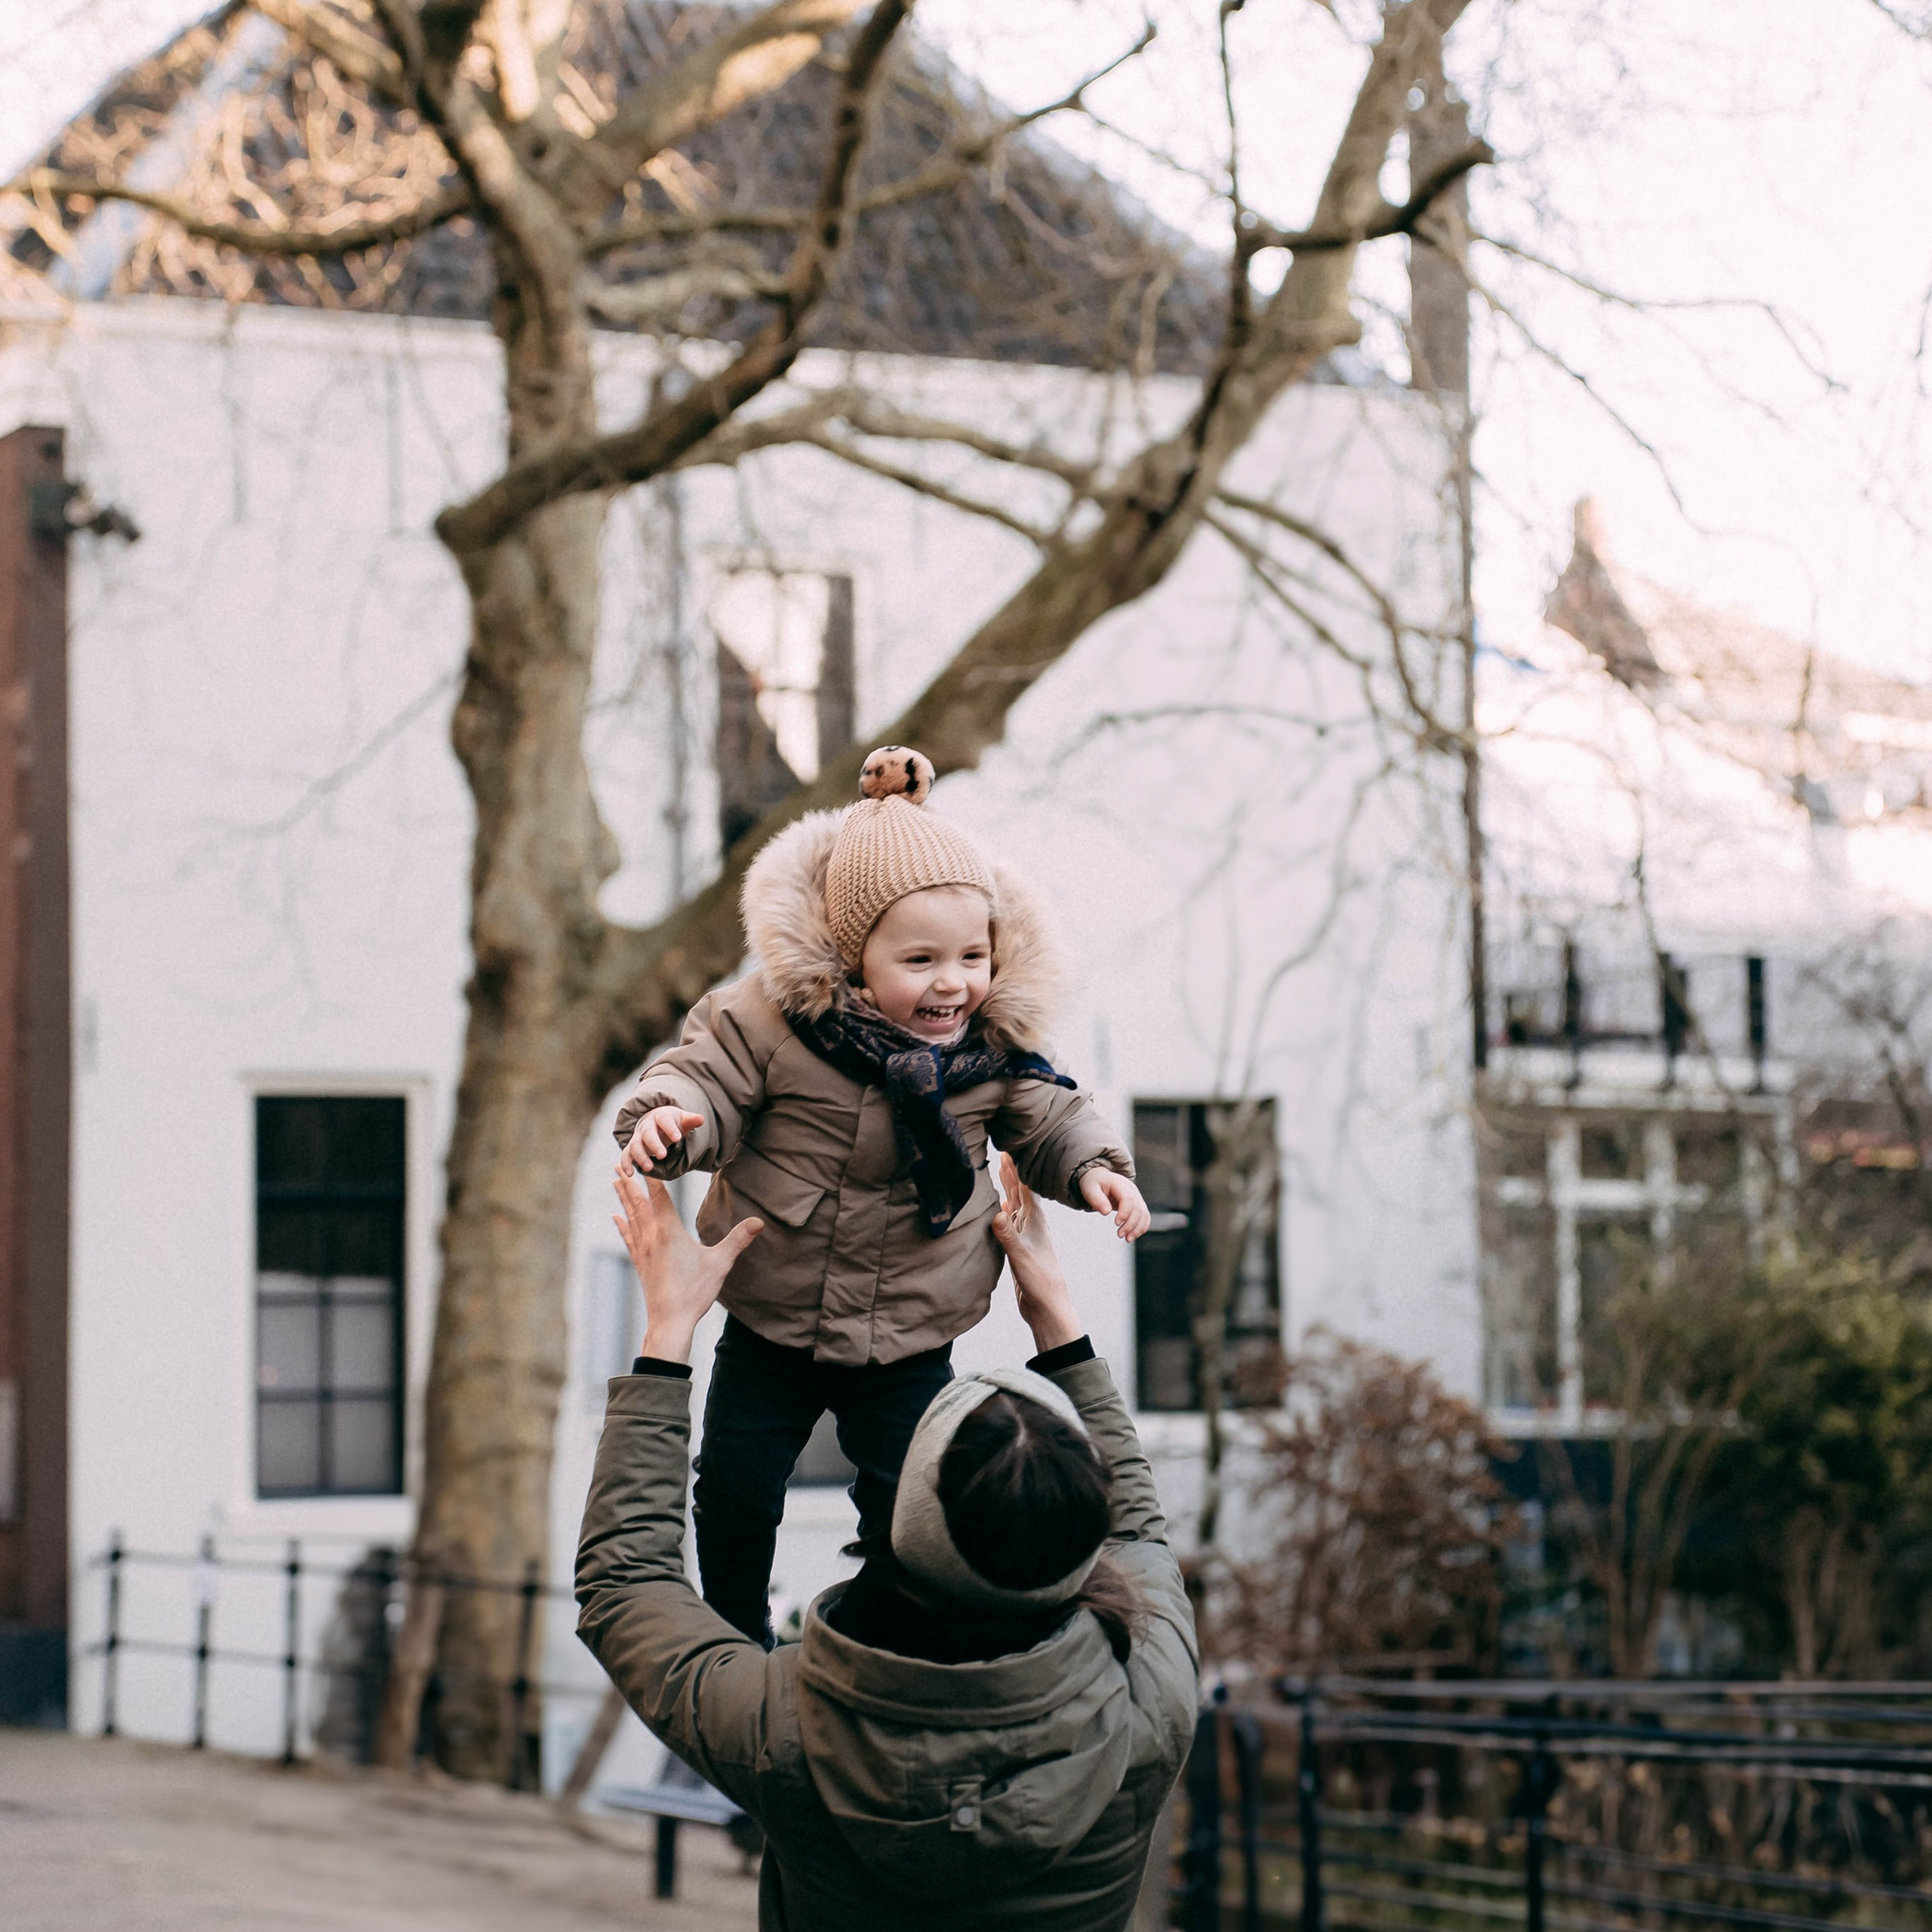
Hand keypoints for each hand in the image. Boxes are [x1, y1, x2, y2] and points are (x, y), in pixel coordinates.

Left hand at [611, 1164, 762, 1363]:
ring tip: (616, 1181)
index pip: (659, 1195)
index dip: (652, 1175)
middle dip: (630, 1181)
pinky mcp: (640, 1264)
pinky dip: (622, 1225)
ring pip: (630, 1217)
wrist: (670, 1322)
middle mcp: (651, 1237)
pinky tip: (616, 1219)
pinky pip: (628, 1238)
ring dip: (623, 1198)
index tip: (645, 1156)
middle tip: (619, 1162)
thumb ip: (738, 1240)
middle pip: (638, 1202)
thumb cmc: (694, 1292)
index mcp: (669, 1231)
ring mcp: (642, 1250)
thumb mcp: (720, 1264)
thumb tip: (759, 1221)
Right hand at [624, 1106, 706, 1173]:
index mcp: (660, 1116)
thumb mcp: (682, 1120)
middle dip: (654, 1144)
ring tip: (649, 1168)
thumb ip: (691, 1120)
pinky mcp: (632, 1147)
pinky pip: (626, 1155)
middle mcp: (647, 1126)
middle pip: (647, 1133)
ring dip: (641, 1156)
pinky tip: (630, 1173)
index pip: (664, 1120)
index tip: (678, 1138)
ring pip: (635, 1145)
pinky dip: (626, 1163)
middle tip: (663, 1155)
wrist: (657, 1121)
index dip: (670, 1129)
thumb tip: (701, 1119)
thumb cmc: (672, 1122)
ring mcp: (638, 1137)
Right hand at [992, 1155, 1081, 1353]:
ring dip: (1008, 1187)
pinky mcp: (1018, 1247)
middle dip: (1011, 1171)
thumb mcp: (1021, 1257)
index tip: (1008, 1149)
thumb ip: (1008, 1236)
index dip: (1015, 1168)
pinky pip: (1009, 1221)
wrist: (1047, 1305)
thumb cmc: (1040, 1281)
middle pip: (1019, 1191)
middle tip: (1004, 1150)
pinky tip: (1001, 1208)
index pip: (1024, 1186)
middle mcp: (1030, 1223)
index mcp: (1034, 1220)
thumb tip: (996, 1212)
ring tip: (1002, 1171)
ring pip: (1014, 1203)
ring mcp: (1025, 1234)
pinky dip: (1004, 1209)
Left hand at [1079, 1168, 1150, 1240]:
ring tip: (1127, 1238)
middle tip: (1120, 1234)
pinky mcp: (1137, 1204)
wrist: (1100, 1178)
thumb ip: (1097, 1199)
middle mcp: (1131, 1190)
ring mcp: (1136, 1196)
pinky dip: (1141, 1226)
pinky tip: (1134, 1235)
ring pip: (1143, 1213)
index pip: (1128, 1199)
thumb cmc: (1094, 1183)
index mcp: (1120, 1184)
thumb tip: (1106, 1211)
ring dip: (1138, 1228)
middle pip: (1138, 1208)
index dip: (1124, 1213)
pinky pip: (1145, 1216)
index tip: (1116, 1223)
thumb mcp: (1090, 1189)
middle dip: (1130, 1224)